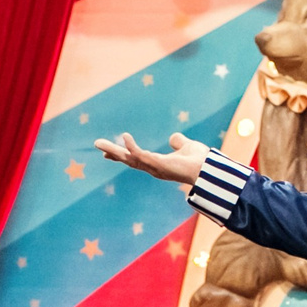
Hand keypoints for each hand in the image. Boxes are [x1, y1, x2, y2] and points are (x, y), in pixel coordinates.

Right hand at [93, 130, 207, 188]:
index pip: (136, 159)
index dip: (123, 154)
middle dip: (113, 152)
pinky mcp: (158, 165)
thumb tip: (173, 138)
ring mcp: (154, 167)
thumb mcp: (186, 146)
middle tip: (97, 144)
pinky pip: (141, 155)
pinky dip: (132, 147)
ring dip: (114, 151)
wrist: (209, 169)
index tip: (108, 153)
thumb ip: (178, 142)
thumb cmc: (200, 161)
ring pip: (129, 158)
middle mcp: (153, 168)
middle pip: (128, 160)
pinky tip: (125, 136)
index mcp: (158, 164)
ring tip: (99, 143)